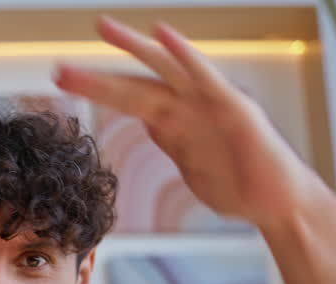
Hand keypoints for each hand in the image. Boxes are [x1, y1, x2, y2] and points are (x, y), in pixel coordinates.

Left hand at [53, 16, 331, 228]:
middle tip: (57, 70)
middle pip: (134, 87)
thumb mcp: (193, 166)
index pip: (128, 101)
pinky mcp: (233, 108)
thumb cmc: (240, 187)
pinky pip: (205, 76)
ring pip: (164, 71)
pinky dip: (184, 54)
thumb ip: (173, 144)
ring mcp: (210, 105)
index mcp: (176, 122)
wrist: (278, 204)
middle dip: (95, 79)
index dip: (96, 91)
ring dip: (133, 48)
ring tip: (103, 27)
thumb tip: (153, 126)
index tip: (61, 83)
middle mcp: (190, 107)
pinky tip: (164, 34)